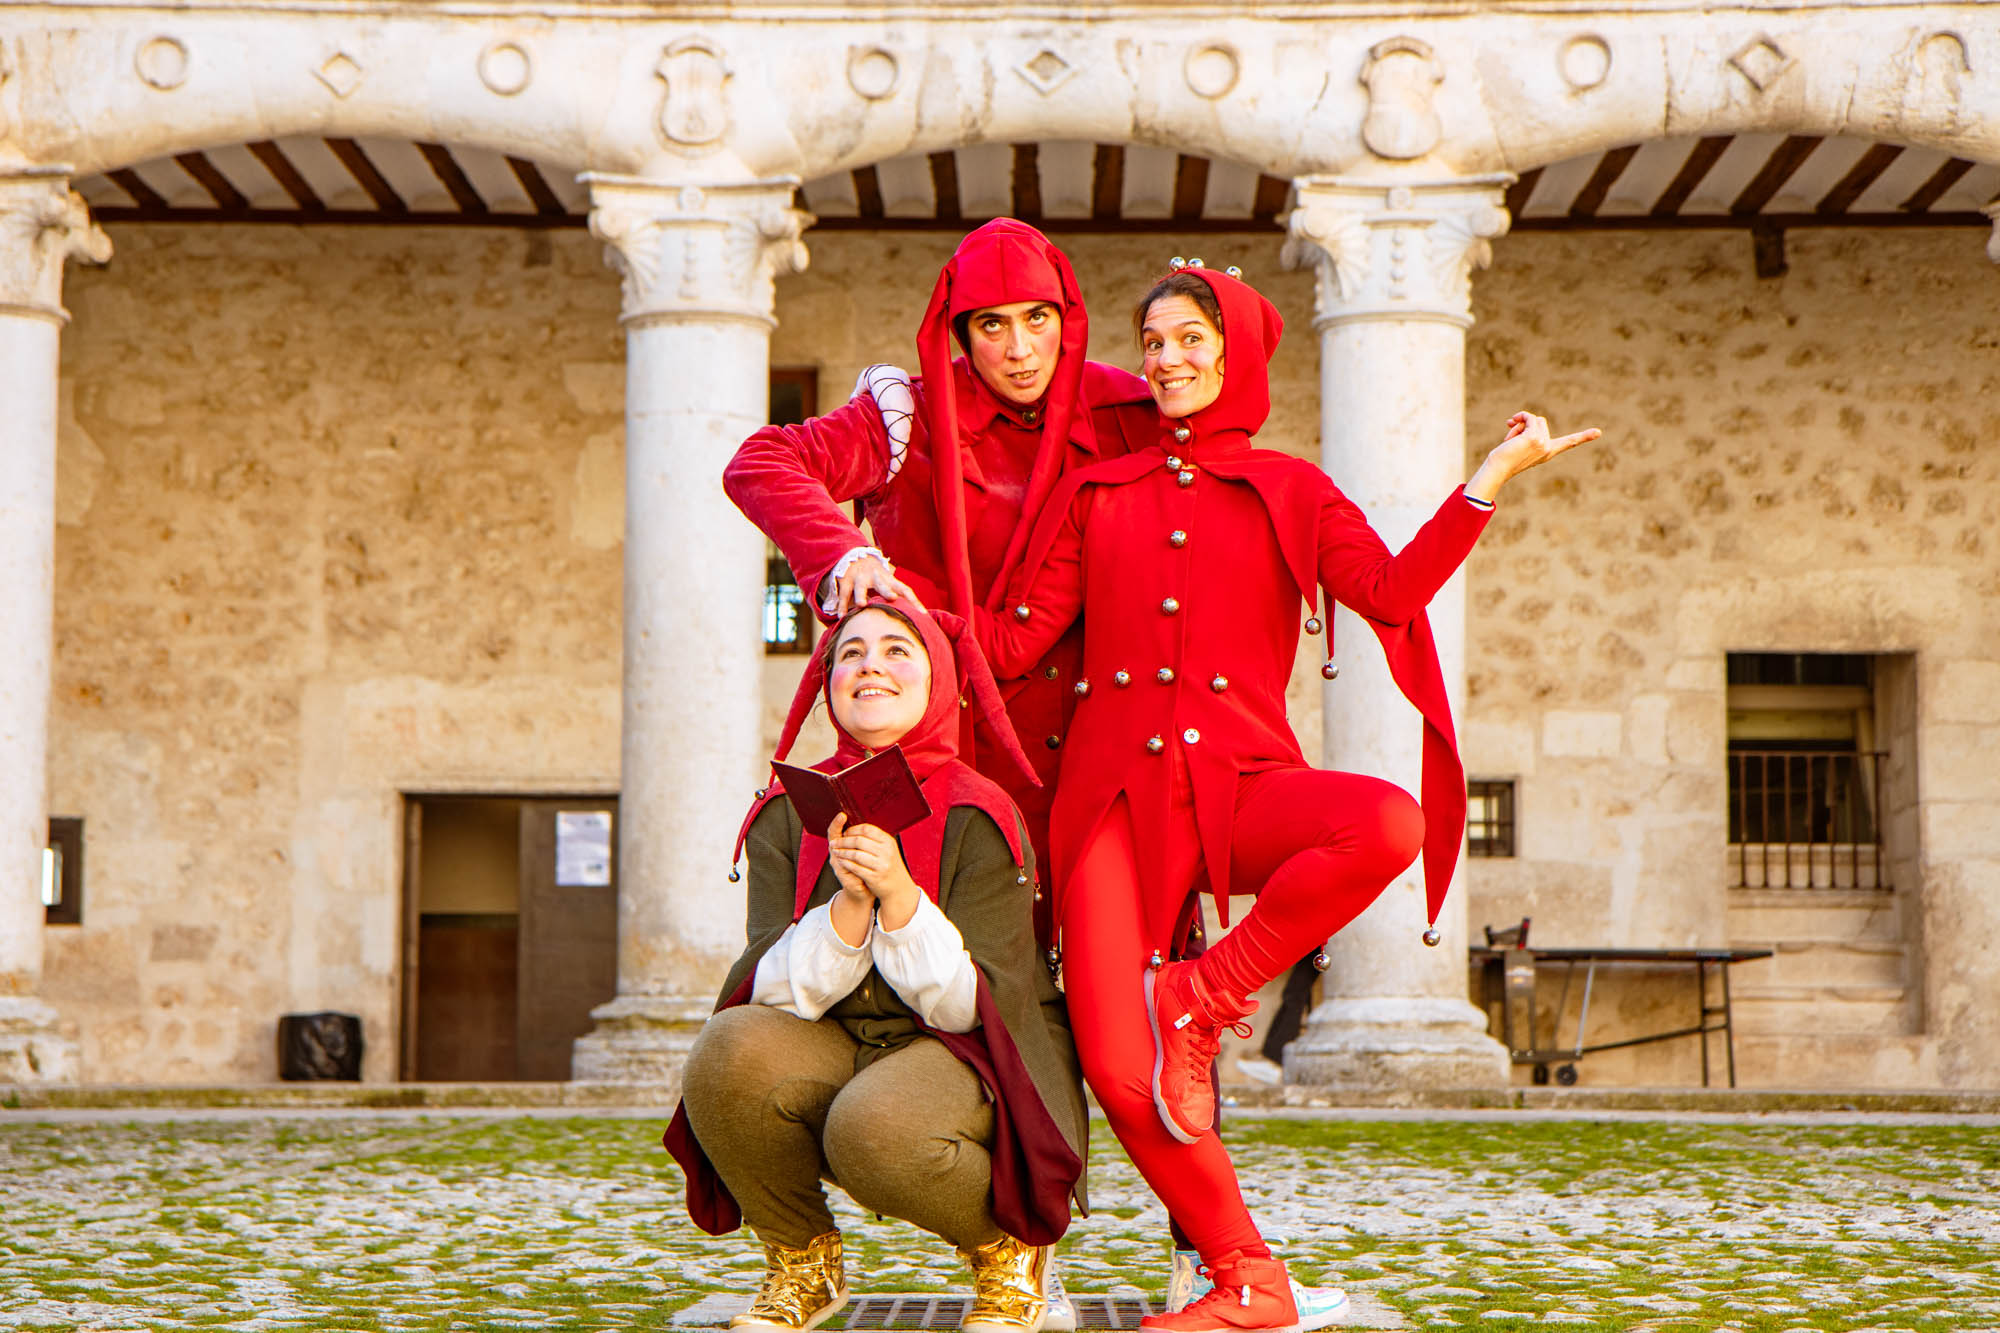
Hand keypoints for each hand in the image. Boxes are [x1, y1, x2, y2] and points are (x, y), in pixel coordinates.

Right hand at [825, 813, 875, 945]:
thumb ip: (866, 841)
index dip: (838, 822)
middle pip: (833, 836)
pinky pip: (841, 862)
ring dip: (841, 838)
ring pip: (835, 848)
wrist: (865, 890)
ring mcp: (837, 863)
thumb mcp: (867, 852)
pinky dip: (845, 856)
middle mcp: (837, 853)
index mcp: (844, 847)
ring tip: (842, 830)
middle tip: (842, 816)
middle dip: (836, 825)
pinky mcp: (841, 873)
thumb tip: (871, 826)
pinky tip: (849, 849)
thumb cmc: (867, 869)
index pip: (837, 831)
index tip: (843, 814)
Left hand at [829, 817, 921, 929]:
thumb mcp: (887, 849)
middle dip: (843, 841)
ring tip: (836, 852)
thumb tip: (852, 829)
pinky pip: (856, 868)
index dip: (852, 830)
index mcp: (888, 841)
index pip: (866, 829)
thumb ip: (874, 839)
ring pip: (856, 854)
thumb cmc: (889, 866)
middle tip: (834, 843)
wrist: (899, 887)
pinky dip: (846, 863)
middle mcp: (886, 851)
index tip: (844, 833)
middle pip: (859, 840)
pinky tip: (841, 862)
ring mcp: (881, 865)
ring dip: (842, 852)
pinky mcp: (875, 877)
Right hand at [833, 555, 922, 615]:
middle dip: (886, 590)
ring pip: (860, 587)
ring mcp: (860, 578)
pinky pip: (844, 594)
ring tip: (861, 605)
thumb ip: (899, 597)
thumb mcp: (889, 584)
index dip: (914, 601)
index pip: (905, 590)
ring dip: (861, 595)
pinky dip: (842, 605)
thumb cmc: (877, 578)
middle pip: (882, 584)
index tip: (923, 614)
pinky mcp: (846, 581)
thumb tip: (919, 617)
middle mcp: (876, 577)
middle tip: (892, 597)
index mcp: (890, 580)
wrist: (856, 557)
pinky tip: (842, 616)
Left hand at [1465, 412, 1600, 502]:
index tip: (1598, 432)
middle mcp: (1548, 448)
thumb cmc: (1503, 460)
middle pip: (1541, 421)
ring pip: (1534, 419)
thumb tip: (1514, 420)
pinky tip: (1510, 424)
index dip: (1583, 437)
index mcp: (1548, 452)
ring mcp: (1542, 443)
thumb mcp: (1519, 445)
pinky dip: (1520, 416)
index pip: (1569, 443)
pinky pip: (1529, 417)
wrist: (1497, 469)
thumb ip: (1525, 433)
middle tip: (1512, 438)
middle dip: (1526, 425)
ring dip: (1520, 423)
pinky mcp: (1534, 437)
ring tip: (1510, 438)